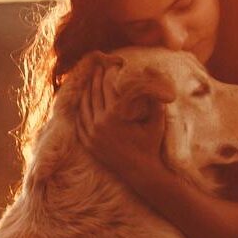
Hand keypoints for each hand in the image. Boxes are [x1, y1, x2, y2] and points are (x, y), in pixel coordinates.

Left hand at [78, 62, 165, 180]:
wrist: (141, 173)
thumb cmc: (151, 145)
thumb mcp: (157, 121)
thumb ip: (156, 100)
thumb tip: (155, 80)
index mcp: (116, 115)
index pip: (108, 87)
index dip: (109, 74)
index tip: (110, 65)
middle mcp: (100, 123)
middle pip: (94, 94)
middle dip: (96, 79)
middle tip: (97, 68)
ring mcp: (92, 135)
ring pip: (84, 106)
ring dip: (86, 92)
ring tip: (89, 82)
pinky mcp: (88, 144)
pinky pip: (79, 122)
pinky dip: (80, 110)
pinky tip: (82, 103)